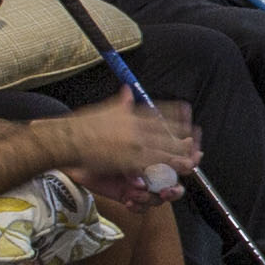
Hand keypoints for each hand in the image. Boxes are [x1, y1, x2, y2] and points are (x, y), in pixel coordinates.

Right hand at [54, 97, 205, 178]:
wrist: (68, 138)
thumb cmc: (83, 124)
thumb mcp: (105, 108)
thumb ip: (121, 102)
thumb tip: (127, 89)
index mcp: (132, 114)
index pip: (159, 112)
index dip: (176, 113)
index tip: (188, 112)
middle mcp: (136, 128)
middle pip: (166, 133)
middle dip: (182, 138)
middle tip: (195, 142)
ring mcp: (133, 145)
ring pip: (162, 152)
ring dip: (178, 157)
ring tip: (191, 162)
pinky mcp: (127, 161)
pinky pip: (148, 167)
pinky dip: (160, 171)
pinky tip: (171, 175)